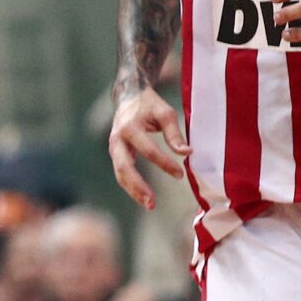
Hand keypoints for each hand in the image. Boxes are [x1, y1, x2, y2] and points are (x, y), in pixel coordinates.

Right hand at [109, 87, 191, 209]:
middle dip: (138, 186)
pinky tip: (144, 197)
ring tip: (150, 205)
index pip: (148, 150)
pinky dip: (131, 186)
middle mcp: (117, 139)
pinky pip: (121, 173)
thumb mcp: (164, 113)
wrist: (128, 96)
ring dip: (133, 191)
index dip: (165, 164)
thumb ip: (174, 134)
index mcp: (129, 127)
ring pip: (120, 174)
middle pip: (124, 167)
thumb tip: (187, 153)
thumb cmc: (149, 104)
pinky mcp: (115, 153)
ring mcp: (113, 148)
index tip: (181, 174)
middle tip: (153, 202)